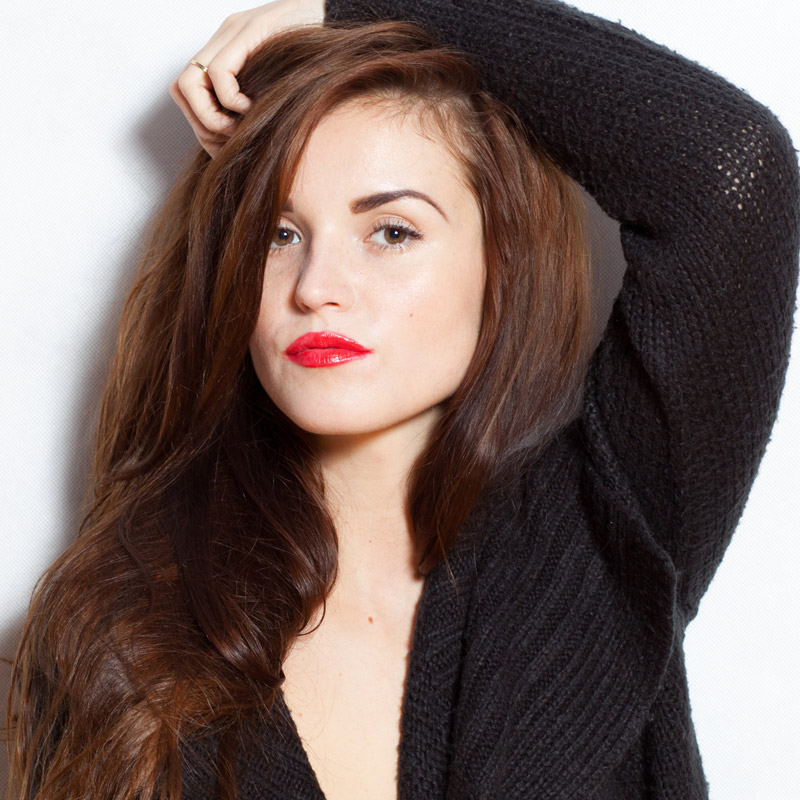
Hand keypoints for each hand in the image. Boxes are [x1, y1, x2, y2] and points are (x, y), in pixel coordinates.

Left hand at [170, 0, 325, 155]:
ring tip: (240, 127)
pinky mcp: (247, 31)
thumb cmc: (316, 55)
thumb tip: (242, 140)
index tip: (224, 146)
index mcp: (225, 52)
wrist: (334, 13)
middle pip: (182, 88)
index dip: (200, 125)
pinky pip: (220, 72)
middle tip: (232, 138)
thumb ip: (258, 102)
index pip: (188, 91)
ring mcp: (231, 33)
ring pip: (190, 81)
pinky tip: (253, 109)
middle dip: (202, 124)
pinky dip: (231, 101)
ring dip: (211, 116)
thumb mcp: (279, 85)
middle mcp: (221, 40)